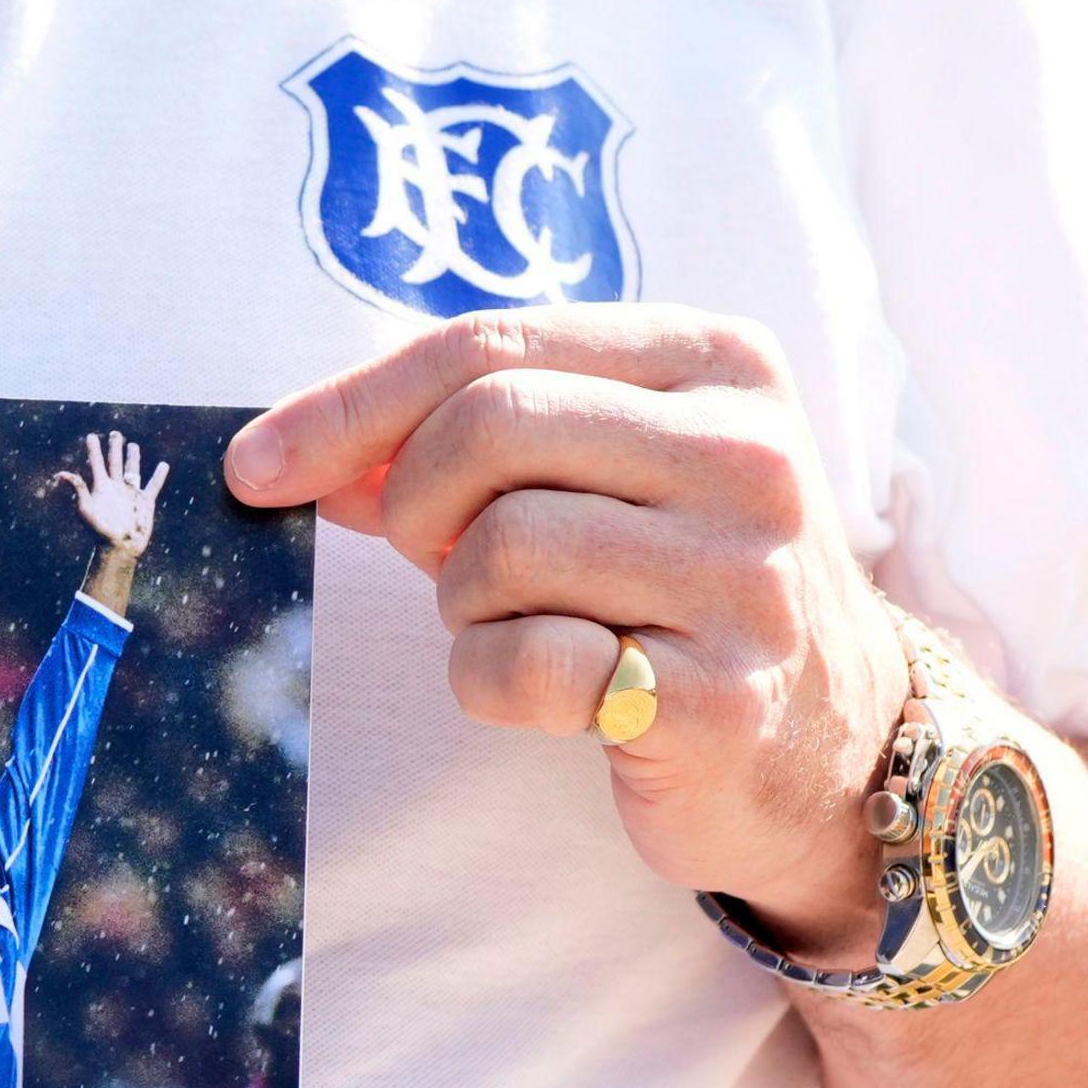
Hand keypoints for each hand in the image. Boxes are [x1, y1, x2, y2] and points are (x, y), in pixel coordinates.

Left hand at [52, 432, 168, 556]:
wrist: (119, 547)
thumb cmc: (99, 531)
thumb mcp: (85, 508)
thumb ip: (78, 489)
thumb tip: (62, 473)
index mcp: (100, 487)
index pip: (96, 463)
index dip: (93, 450)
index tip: (91, 436)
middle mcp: (115, 487)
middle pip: (115, 462)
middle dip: (114, 448)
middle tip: (115, 434)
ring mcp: (130, 493)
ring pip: (132, 469)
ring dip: (132, 457)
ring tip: (133, 445)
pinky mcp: (145, 501)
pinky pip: (153, 485)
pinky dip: (159, 476)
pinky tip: (163, 465)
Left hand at [224, 305, 912, 957]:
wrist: (830, 742)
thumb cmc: (674, 585)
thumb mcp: (594, 475)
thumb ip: (461, 438)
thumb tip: (291, 451)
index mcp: (715, 361)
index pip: (488, 345)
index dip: (347, 407)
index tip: (257, 467)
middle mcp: (747, 451)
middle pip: (483, 431)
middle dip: (415, 506)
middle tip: (439, 561)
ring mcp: (746, 574)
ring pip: (497, 548)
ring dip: (464, 605)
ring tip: (528, 624)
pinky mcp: (720, 695)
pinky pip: (524, 666)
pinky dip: (493, 684)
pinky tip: (556, 693)